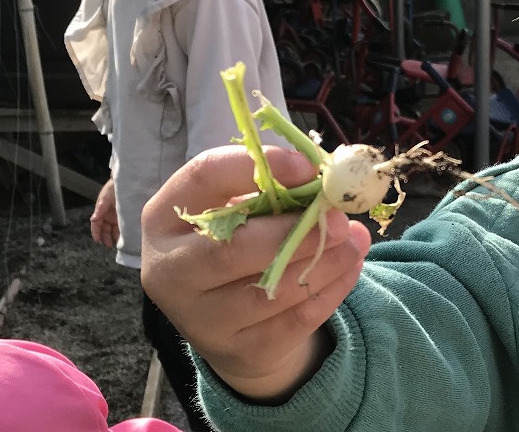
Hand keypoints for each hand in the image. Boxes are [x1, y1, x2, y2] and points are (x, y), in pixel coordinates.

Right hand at [90, 179, 118, 248]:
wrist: (126, 182)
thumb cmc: (113, 188)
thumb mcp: (105, 198)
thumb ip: (100, 209)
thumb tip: (93, 219)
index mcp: (101, 212)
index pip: (96, 225)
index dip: (96, 233)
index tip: (97, 240)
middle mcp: (108, 216)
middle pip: (105, 230)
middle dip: (105, 238)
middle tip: (109, 245)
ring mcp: (116, 217)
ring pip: (113, 230)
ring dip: (113, 237)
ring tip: (116, 244)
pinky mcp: (124, 217)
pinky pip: (122, 228)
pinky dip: (122, 233)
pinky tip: (124, 238)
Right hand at [141, 145, 370, 402]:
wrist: (226, 322)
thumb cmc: (236, 242)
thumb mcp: (238, 209)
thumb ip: (271, 189)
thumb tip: (324, 180)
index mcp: (164, 218)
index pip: (202, 178)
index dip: (255, 166)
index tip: (307, 167)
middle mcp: (169, 271)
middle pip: (230, 250)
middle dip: (293, 230)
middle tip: (337, 217)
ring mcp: (200, 319)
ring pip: (268, 290)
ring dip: (323, 261)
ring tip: (354, 240)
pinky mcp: (238, 351)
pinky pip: (293, 321)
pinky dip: (331, 290)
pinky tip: (350, 267)